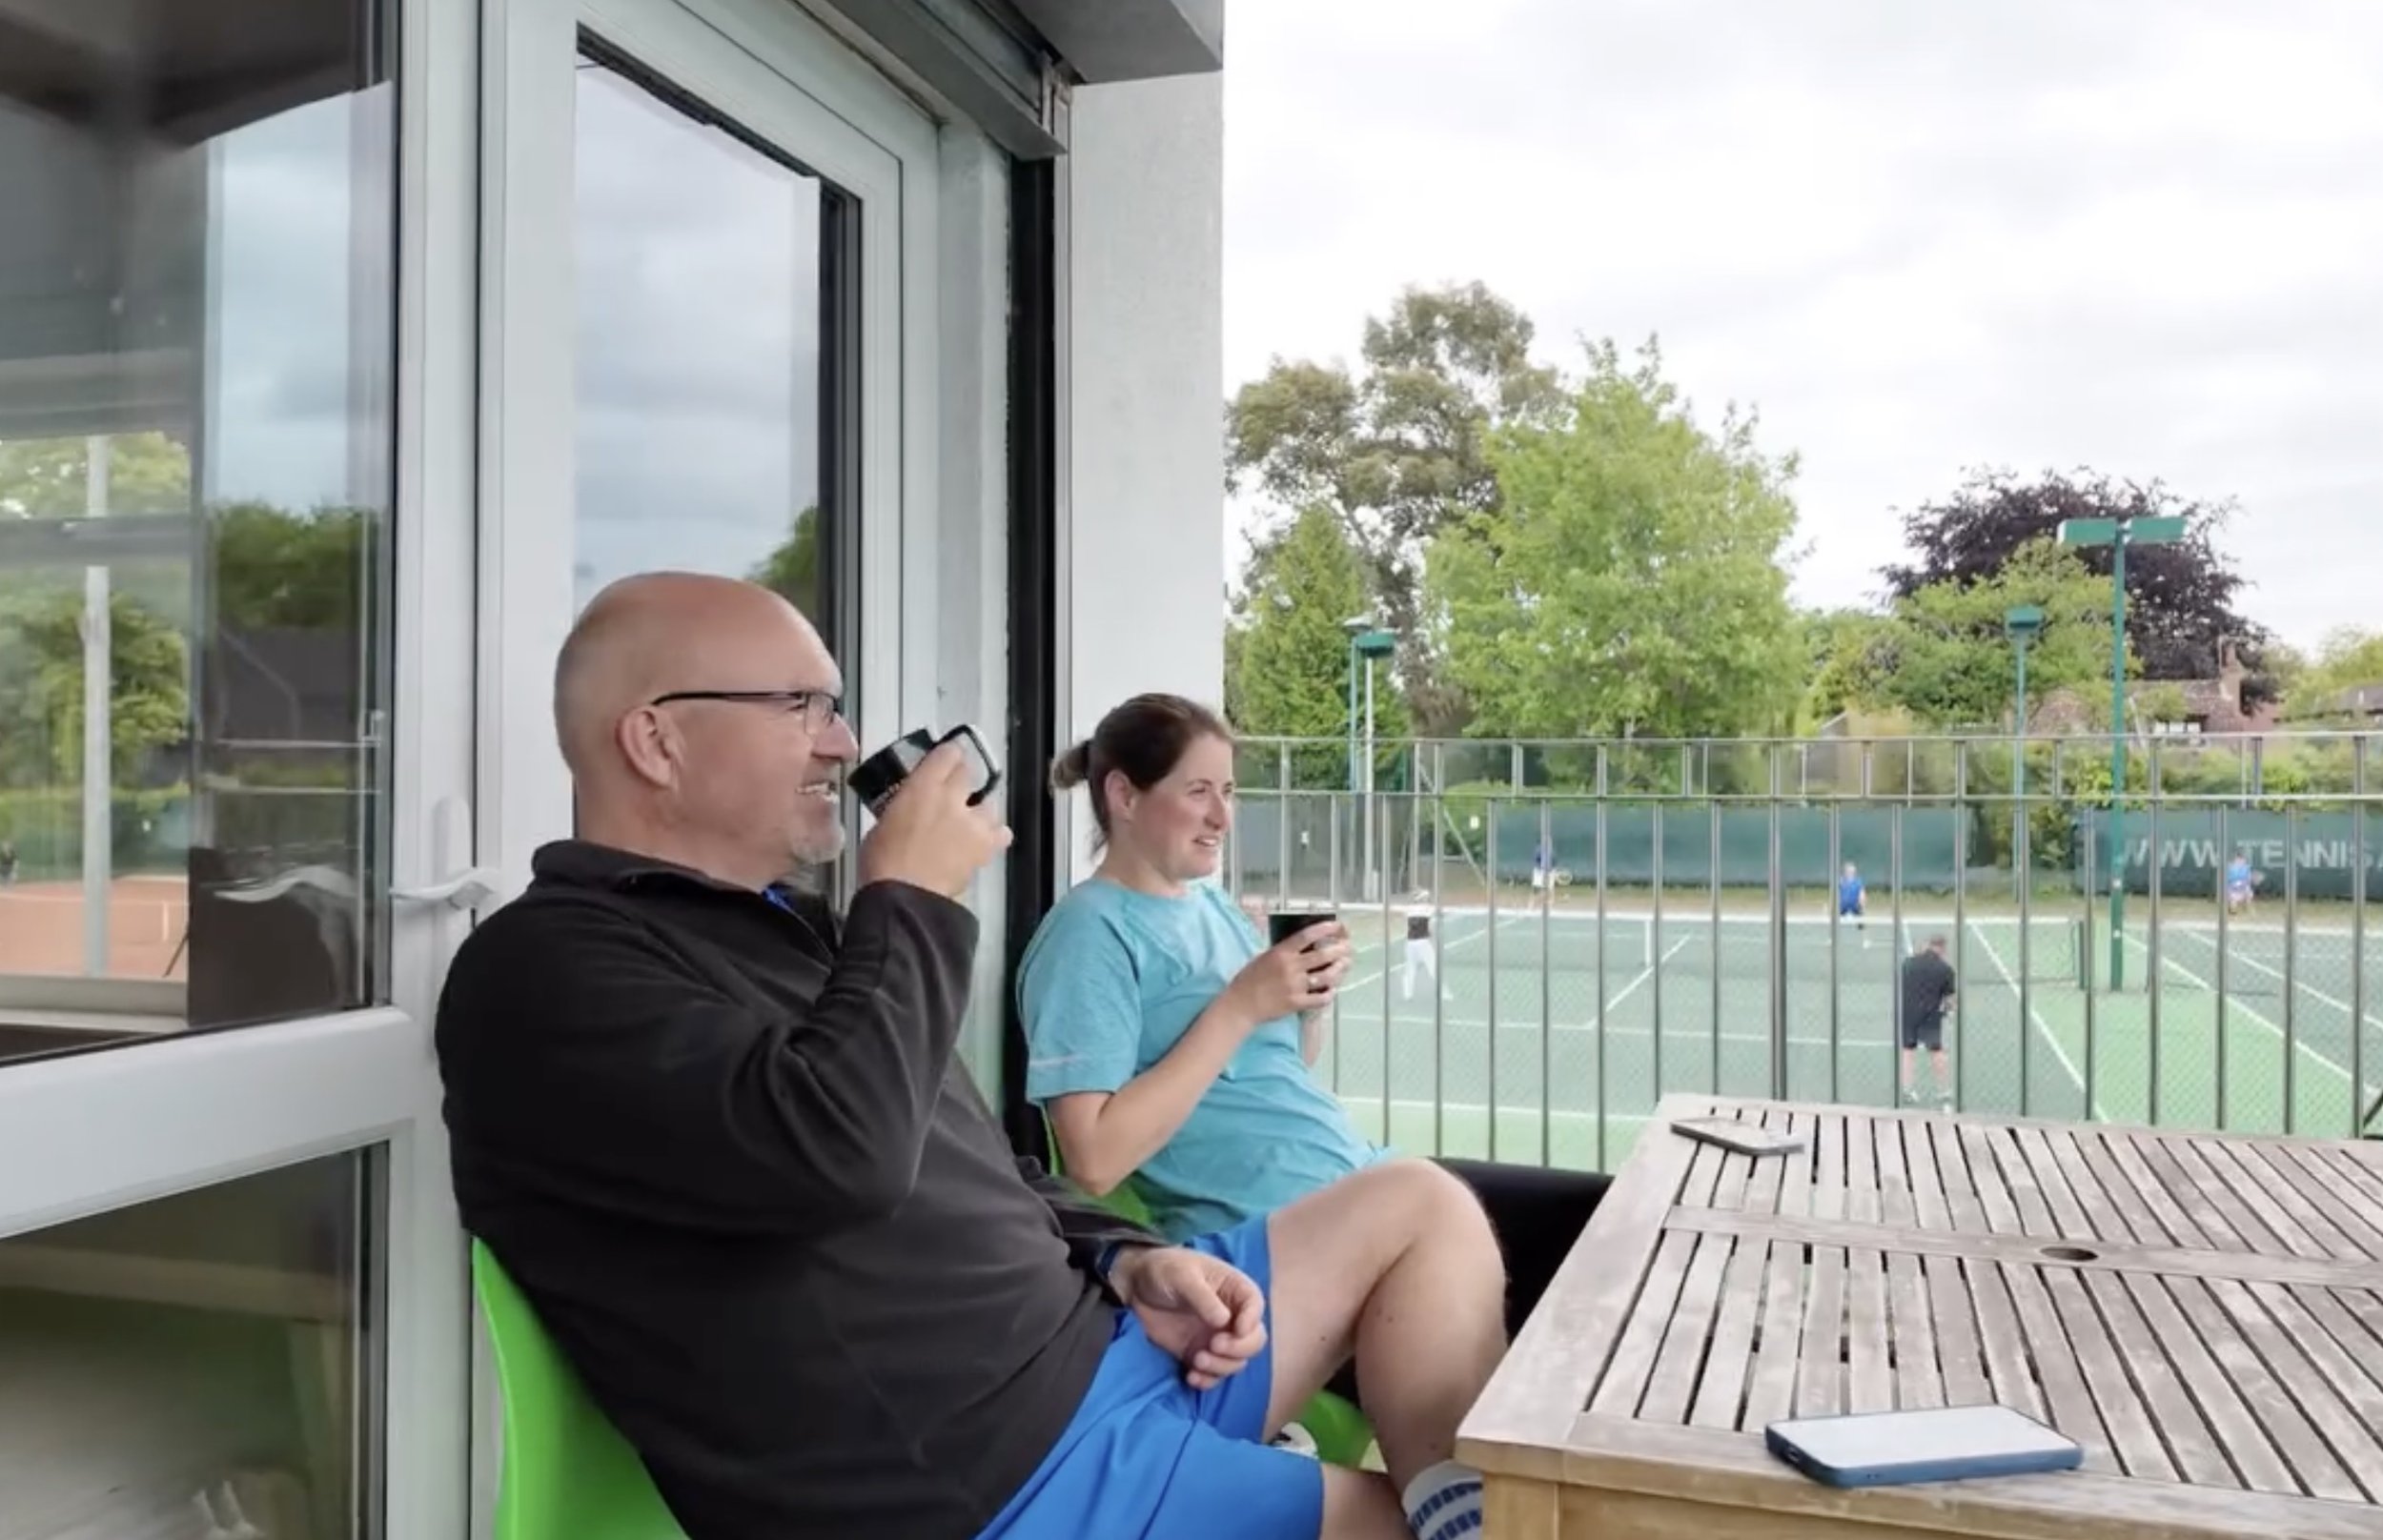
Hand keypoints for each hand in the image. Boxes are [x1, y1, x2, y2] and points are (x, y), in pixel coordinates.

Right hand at [856, 741, 1012, 897]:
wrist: (904, 896)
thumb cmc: (881, 861)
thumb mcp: (882, 824)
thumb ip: (902, 810)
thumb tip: (907, 813)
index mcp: (923, 786)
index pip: (947, 754)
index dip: (948, 755)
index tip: (944, 760)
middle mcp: (953, 797)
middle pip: (969, 773)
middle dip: (962, 779)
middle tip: (953, 791)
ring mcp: (973, 822)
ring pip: (990, 804)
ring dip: (980, 809)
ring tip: (970, 820)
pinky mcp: (985, 848)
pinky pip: (1001, 834)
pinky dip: (995, 835)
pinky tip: (986, 840)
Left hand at [1110, 1246, 1267, 1389]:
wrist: (1134, 1286)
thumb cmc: (1163, 1269)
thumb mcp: (1182, 1276)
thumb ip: (1203, 1298)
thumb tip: (1224, 1322)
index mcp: (1234, 1289)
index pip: (1255, 1307)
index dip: (1251, 1322)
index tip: (1235, 1330)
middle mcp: (1231, 1316)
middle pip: (1254, 1340)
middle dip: (1238, 1349)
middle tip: (1214, 1346)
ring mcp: (1216, 1337)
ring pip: (1236, 1362)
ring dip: (1221, 1367)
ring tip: (1198, 1360)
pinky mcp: (1199, 1354)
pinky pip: (1213, 1375)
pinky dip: (1207, 1380)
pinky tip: (1191, 1376)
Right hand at [1224, 922, 1351, 1023]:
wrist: (1241, 1004)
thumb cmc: (1249, 979)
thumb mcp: (1265, 957)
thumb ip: (1285, 952)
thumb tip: (1307, 945)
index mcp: (1281, 952)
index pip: (1308, 935)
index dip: (1326, 928)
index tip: (1338, 926)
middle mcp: (1291, 967)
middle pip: (1323, 955)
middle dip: (1340, 949)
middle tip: (1347, 947)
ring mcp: (1295, 986)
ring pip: (1326, 976)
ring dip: (1339, 969)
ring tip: (1345, 965)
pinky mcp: (1297, 1003)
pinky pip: (1320, 998)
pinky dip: (1330, 993)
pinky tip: (1332, 989)